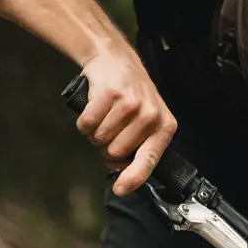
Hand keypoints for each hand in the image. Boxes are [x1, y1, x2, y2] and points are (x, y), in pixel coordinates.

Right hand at [75, 44, 175, 192]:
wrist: (116, 58)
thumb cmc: (131, 94)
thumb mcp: (147, 119)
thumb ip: (140, 147)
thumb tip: (123, 178)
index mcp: (164, 126)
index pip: (149, 160)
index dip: (133, 178)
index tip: (121, 189)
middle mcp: (150, 116)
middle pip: (116, 153)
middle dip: (107, 146)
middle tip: (111, 128)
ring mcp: (130, 104)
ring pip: (100, 139)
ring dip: (95, 133)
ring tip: (104, 116)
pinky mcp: (108, 95)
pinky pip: (87, 124)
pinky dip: (84, 122)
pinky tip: (93, 108)